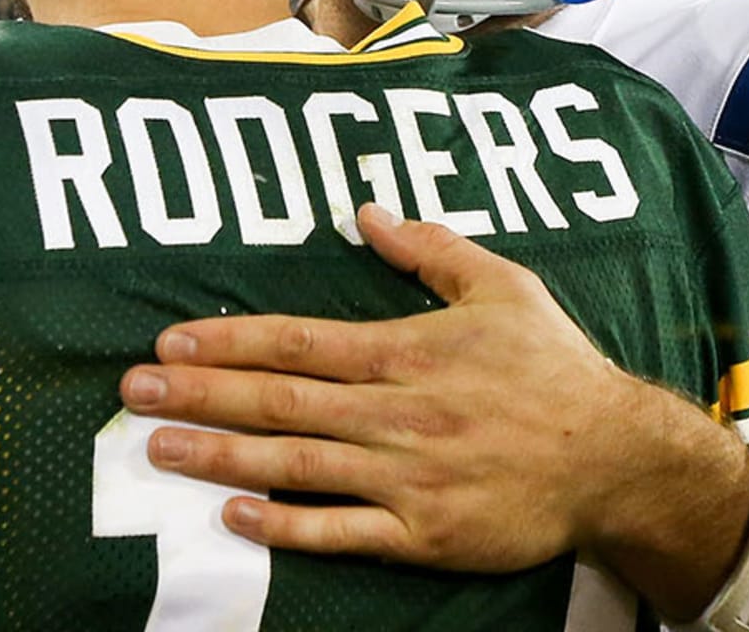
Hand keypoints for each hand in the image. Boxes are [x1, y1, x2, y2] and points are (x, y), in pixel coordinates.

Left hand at [121, 203, 632, 572]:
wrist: (613, 456)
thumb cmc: (552, 364)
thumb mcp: (500, 283)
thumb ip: (428, 248)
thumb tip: (366, 213)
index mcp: (407, 350)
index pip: (298, 341)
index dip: (229, 340)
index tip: (173, 339)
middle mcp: (396, 413)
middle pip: (281, 401)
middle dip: (201, 392)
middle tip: (134, 390)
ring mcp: (406, 480)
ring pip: (296, 463)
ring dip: (221, 455)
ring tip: (159, 447)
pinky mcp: (424, 536)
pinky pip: (343, 531)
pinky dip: (285, 524)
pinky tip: (233, 514)